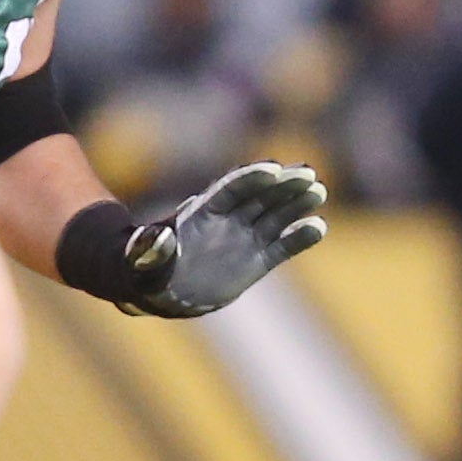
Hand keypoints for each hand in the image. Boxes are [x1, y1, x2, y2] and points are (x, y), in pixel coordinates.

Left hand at [125, 160, 327, 317]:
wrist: (164, 290)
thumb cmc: (148, 268)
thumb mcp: (143, 257)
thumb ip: (152, 247)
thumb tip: (160, 237)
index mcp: (203, 212)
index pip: (232, 189)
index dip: (252, 178)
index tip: (273, 170)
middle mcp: (230, 220)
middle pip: (261, 196)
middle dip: (283, 185)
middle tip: (308, 173)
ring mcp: (247, 238)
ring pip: (277, 216)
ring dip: (298, 203)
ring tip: (318, 191)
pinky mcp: (260, 260)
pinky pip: (284, 246)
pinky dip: (301, 237)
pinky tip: (318, 227)